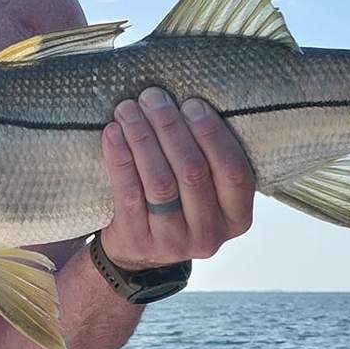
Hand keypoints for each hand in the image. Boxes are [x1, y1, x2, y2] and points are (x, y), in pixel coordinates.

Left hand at [99, 87, 253, 269]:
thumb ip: (208, 158)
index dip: (212, 134)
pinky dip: (120, 158)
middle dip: (171, 127)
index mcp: (237, 218)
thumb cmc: (179, 203)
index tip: (191, 103)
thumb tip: (188, 100)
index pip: (233, 171)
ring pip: (159, 182)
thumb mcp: (206, 191)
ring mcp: (173, 242)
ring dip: (143, 138)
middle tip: (152, 97)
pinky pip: (128, 193)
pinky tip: (113, 133)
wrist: (139, 251)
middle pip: (192, 172)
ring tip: (129, 109)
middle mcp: (210, 235)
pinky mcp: (138, 241)